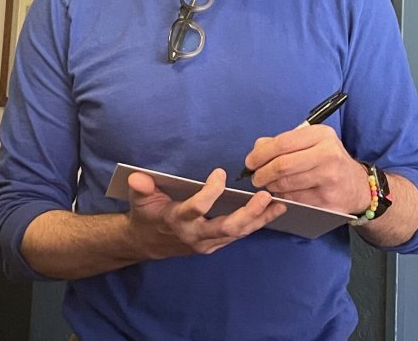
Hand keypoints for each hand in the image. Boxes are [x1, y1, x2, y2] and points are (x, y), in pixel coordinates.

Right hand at [126, 168, 286, 258]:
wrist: (148, 243)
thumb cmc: (146, 215)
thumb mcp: (139, 200)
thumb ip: (140, 188)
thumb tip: (137, 177)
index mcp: (178, 220)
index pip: (197, 208)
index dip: (210, 192)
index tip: (219, 173)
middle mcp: (196, 234)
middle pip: (227, 227)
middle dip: (248, 213)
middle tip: (264, 195)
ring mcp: (208, 242)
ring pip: (238, 233)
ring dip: (260, 218)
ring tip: (279, 202)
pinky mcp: (216, 243)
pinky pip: (240, 234)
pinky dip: (258, 222)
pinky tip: (274, 210)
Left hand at [244, 125, 370, 213]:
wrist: (357, 186)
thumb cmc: (327, 159)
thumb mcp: (311, 142)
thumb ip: (283, 142)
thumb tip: (257, 150)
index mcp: (321, 135)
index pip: (282, 143)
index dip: (261, 154)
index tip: (250, 162)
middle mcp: (328, 155)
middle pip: (282, 165)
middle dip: (262, 173)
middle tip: (255, 177)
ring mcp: (329, 179)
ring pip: (286, 185)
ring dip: (271, 186)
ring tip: (268, 184)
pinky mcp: (328, 201)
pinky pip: (295, 199)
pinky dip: (283, 197)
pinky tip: (283, 193)